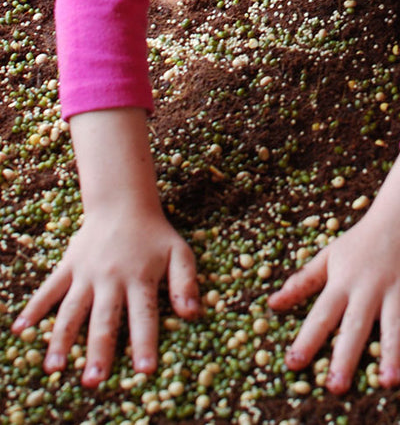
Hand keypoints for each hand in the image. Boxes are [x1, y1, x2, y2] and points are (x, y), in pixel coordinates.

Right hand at [11, 108, 199, 386]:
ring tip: (55, 368)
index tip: (144, 370)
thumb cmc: (155, 235)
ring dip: (62, 339)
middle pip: (105, 319)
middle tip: (94, 381)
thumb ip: (186, 282)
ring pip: (72, 310)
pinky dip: (34, 308)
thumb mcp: (180, 252)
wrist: (124, 204)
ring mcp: (86, 274)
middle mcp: (112, 279)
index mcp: (141, 278)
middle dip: (99, 351)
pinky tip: (20, 330)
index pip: (144, 315)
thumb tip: (192, 314)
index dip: (145, 343)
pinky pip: (48, 289)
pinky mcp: (68, 267)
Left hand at [268, 146, 399, 393]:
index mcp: (342, 282)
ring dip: (392, 352)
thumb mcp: (328, 256)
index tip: (293, 364)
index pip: (321, 315)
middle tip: (336, 387)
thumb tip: (272, 304)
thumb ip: (303, 282)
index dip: (306, 339)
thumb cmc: (361, 240)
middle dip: (346, 355)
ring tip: (389, 382)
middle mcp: (369, 288)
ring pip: (394, 324)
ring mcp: (398, 288)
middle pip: (355, 325)